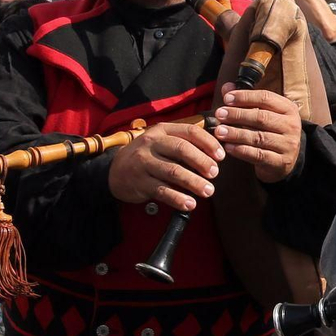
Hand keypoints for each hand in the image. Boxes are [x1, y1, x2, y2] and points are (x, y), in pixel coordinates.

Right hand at [107, 121, 222, 211]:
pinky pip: (162, 191)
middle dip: (202, 162)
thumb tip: (216, 154)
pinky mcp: (139, 182)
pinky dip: (178, 198)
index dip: (208, 143)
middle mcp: (151, 143)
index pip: (190, 131)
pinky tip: (189, 204)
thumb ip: (185, 143)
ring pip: (173, 171)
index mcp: (162, 130)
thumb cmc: (147, 155)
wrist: (114, 170)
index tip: (221, 156)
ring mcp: (143, 163)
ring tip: (208, 191)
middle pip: (182, 149)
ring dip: (194, 182)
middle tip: (215, 174)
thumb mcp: (162, 142)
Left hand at [212, 83, 301, 182]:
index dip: (245, 97)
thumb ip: (245, 101)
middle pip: (261, 117)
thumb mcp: (262, 113)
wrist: (285, 160)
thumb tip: (226, 87)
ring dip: (236, 133)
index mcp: (288, 109)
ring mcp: (288, 145)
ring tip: (219, 131)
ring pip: (259, 137)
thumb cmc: (270, 132)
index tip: (226, 98)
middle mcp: (291, 125)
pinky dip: (242, 151)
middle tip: (219, 114)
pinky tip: (228, 147)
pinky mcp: (281, 162)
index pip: (266, 98)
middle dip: (238, 115)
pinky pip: (258, 155)